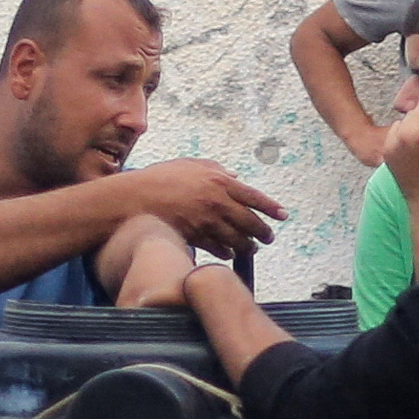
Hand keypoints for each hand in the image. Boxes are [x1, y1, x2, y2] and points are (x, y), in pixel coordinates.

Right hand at [121, 155, 287, 255]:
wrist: (136, 198)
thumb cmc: (161, 178)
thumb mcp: (190, 164)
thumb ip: (215, 169)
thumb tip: (235, 176)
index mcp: (219, 181)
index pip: (254, 197)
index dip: (271, 208)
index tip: (283, 216)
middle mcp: (217, 202)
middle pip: (250, 222)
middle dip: (263, 232)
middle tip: (268, 237)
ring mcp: (206, 221)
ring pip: (237, 239)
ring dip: (247, 246)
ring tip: (251, 248)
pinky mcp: (196, 237)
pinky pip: (219, 248)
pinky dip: (227, 252)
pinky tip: (230, 253)